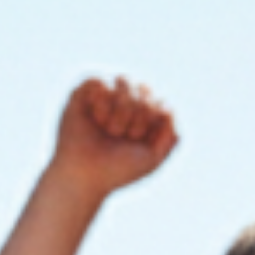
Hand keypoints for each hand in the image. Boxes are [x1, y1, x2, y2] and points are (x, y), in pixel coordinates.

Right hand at [49, 77, 178, 200]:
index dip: (153, 122)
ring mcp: (105, 95)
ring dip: (121, 109)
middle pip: (145, 89)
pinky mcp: (83, 91)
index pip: (161, 103)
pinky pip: (100, 79)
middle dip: (138, 117)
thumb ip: (170, 134)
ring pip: (124, 79)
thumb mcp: (153, 157)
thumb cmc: (118, 169)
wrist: (86, 175)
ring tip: (109, 129)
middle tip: (122, 137)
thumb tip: (167, 107)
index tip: (140, 142)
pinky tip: (96, 118)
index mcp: (145, 117)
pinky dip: (101, 103)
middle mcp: (126, 102)